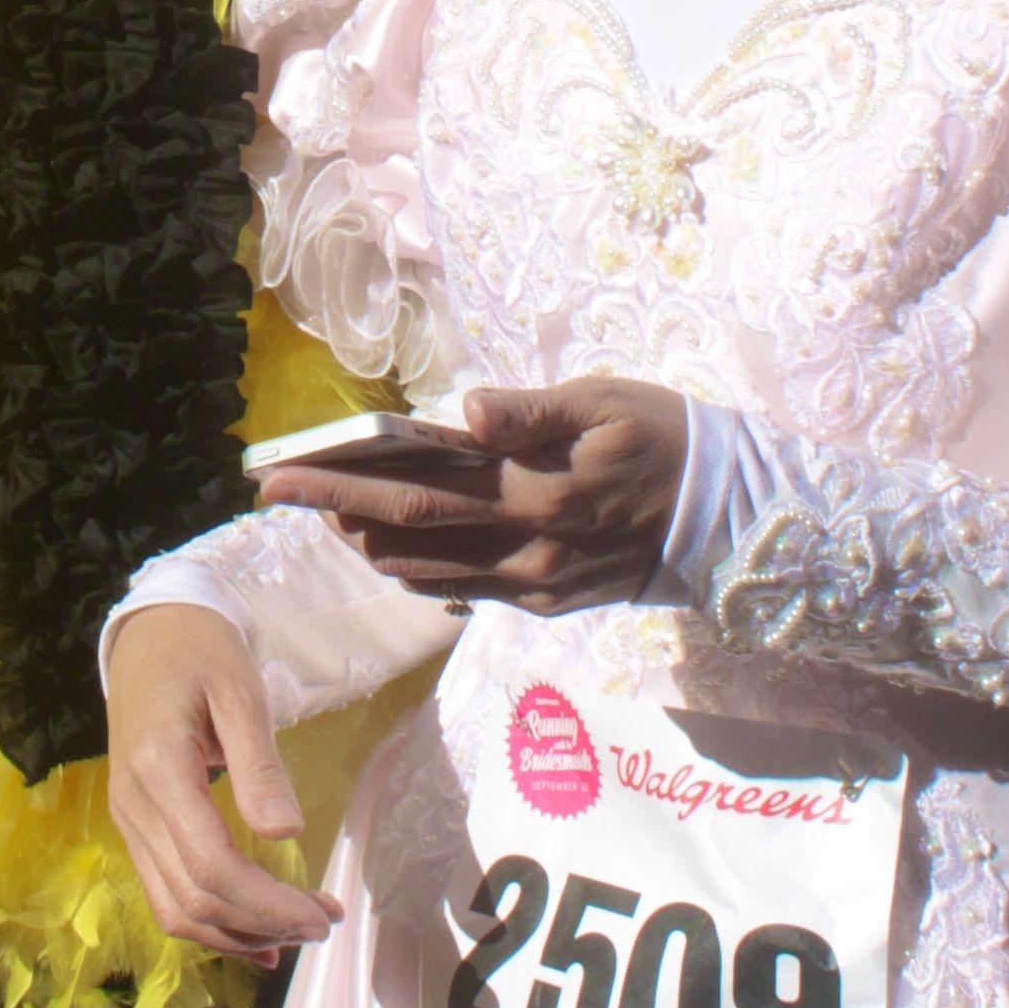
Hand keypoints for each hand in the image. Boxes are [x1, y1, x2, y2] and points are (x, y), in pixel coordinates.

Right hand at [104, 605, 342, 966]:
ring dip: (236, 934)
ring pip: (174, 909)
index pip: (212, 864)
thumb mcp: (240, 691)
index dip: (268, 902)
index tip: (320, 912)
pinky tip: (253, 933)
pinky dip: (210, 922)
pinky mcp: (135, 824)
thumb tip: (285, 833)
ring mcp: (128, 819)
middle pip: (194, 898)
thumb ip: (258, 765)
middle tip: (322, 922)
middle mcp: (133, 805)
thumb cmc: (200, 649)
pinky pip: (166, 892)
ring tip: (294, 933)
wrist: (149, 630)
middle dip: (262, 924)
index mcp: (158, 768)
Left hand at [256, 377, 688, 616]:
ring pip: (428, 573)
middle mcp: (527, 551)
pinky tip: (398, 547)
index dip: (341, 482)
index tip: (282, 473)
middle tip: (278, 493)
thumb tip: (465, 411)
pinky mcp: (549, 606)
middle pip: (407, 535)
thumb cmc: (662, 436)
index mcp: (535, 492)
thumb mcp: (604, 401)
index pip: (414, 489)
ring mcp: (536, 587)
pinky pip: (466, 591)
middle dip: (334, 513)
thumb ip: (531, 410)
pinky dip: (421, 569)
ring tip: (330, 513)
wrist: (730, 517)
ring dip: (370, 544)